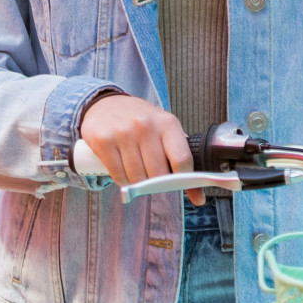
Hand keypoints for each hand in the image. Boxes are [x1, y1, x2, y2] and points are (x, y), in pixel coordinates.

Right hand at [79, 94, 204, 205]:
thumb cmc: (141, 121)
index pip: (182, 160)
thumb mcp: (165, 131)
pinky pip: (118, 176)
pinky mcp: (103, 141)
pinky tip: (124, 170)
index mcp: (167, 123)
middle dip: (158, 183)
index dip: (183, 180)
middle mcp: (145, 126)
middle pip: (158, 174)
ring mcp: (123, 133)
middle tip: (154, 177)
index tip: (181, 186)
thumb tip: (198, 198)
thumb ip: (181, 159)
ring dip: (138, 183)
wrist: (107, 104)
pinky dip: (123, 180)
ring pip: (137, 178)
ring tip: (137, 170)